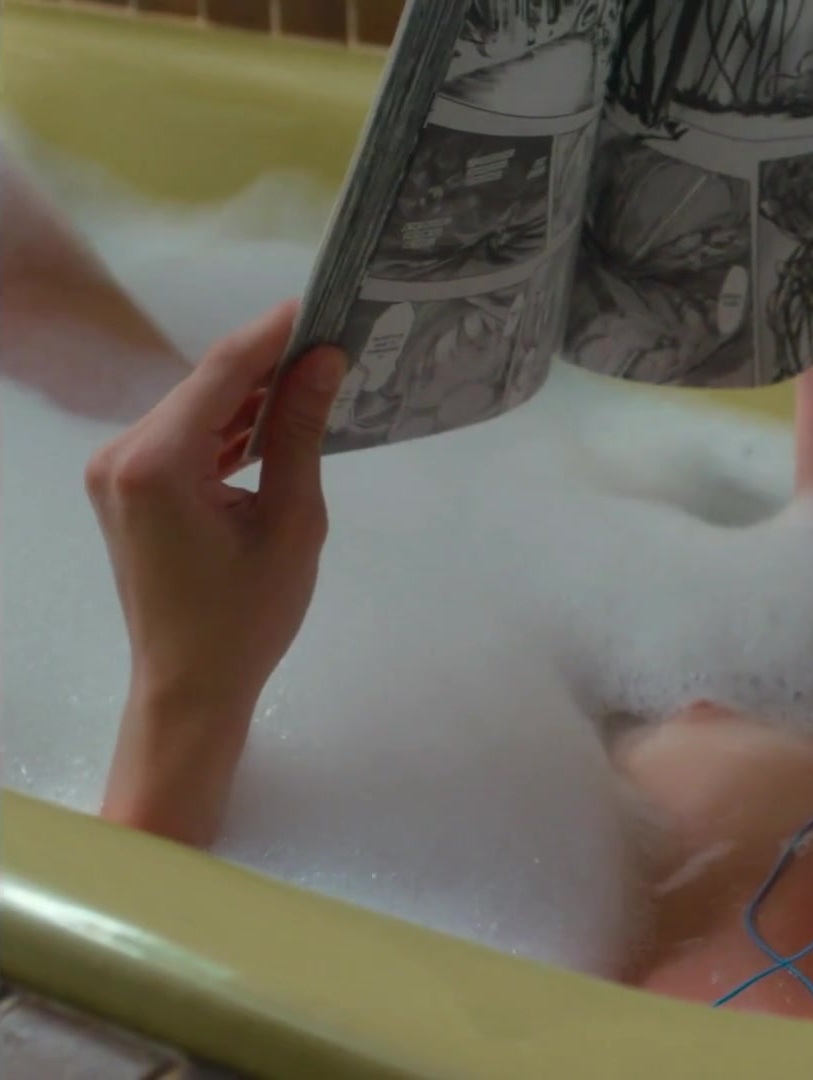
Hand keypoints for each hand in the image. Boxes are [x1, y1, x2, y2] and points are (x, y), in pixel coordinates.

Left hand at [85, 300, 345, 719]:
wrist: (189, 686)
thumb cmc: (248, 617)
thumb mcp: (291, 522)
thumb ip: (299, 434)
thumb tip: (322, 360)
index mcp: (156, 463)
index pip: (220, 374)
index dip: (272, 334)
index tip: (322, 304)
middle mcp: (120, 455)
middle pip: (204, 387)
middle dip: (266, 363)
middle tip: (332, 342)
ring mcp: (115, 471)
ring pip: (194, 411)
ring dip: (250, 397)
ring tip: (316, 379)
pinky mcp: (124, 488)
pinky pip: (182, 440)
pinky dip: (227, 430)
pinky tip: (275, 424)